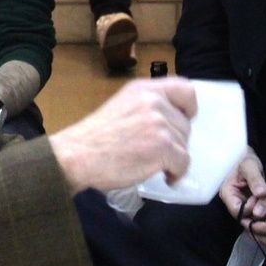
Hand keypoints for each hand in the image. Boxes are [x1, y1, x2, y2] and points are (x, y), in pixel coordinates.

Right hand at [48, 77, 196, 193]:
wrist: (77, 155)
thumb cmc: (94, 137)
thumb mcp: (122, 107)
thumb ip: (145, 106)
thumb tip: (169, 121)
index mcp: (143, 89)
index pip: (185, 89)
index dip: (188, 108)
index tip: (181, 120)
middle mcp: (154, 101)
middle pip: (185, 123)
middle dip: (175, 140)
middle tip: (155, 150)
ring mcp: (159, 123)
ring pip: (185, 145)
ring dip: (173, 158)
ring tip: (153, 164)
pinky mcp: (163, 146)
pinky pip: (184, 163)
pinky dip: (176, 173)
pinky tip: (163, 176)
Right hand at [218, 148, 265, 221]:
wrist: (246, 158)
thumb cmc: (245, 160)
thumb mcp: (250, 165)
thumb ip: (255, 179)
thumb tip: (261, 194)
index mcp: (227, 192)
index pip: (237, 211)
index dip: (251, 208)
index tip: (261, 197)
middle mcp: (231, 201)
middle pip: (243, 216)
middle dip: (257, 212)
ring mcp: (238, 203)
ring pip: (250, 216)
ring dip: (261, 212)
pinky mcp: (246, 204)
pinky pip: (255, 212)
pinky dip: (263, 210)